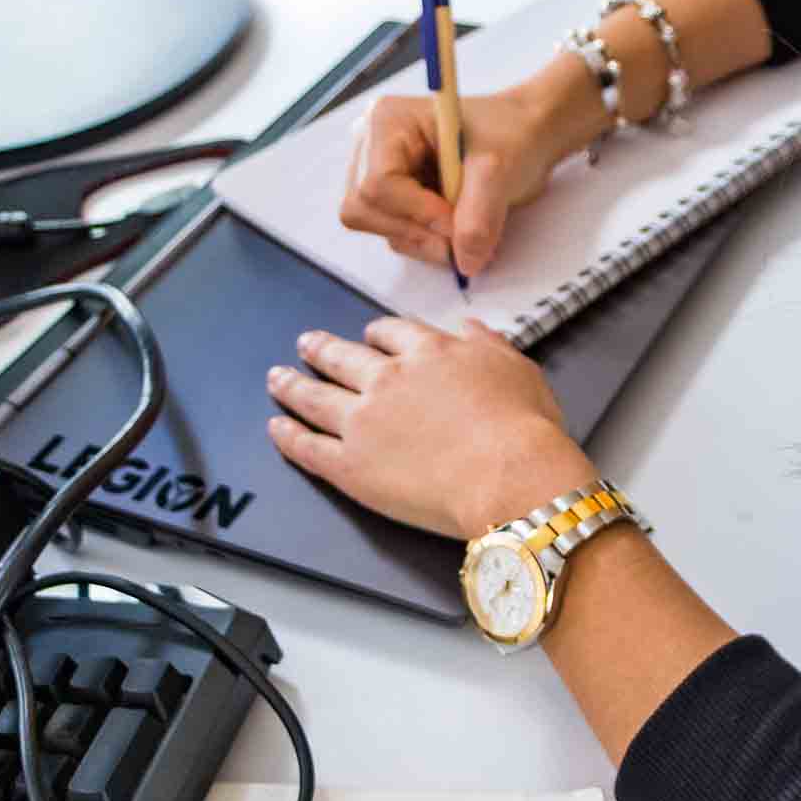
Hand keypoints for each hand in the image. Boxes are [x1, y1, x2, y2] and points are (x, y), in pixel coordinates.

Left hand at [264, 318, 596, 541]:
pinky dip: (288, 436)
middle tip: (307, 344)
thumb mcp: (518, 369)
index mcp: (428, 353)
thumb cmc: (523, 427)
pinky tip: (277, 428)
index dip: (376, 333)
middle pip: (343, 357)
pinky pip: (307, 446)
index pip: (390, 333)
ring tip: (278, 378)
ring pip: (314, 396)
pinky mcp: (350, 465)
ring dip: (292, 385)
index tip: (369, 335)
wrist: (510, 474)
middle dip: (322, 349)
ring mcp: (363, 422)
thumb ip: (488, 345)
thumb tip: (473, 326)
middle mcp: (388, 379)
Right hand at [339, 79, 571, 277]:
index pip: (378, 183)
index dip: (417, 212)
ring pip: (383, 229)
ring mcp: (382, 176)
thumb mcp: (498, 167)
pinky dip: (431, 243)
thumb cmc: (510, 133)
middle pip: (366, 210)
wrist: (527, 138)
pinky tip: (461, 230)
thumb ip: (479, 213)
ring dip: (428, 242)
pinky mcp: (397, 202)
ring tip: (471, 231)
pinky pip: (400, 237)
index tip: (456, 223)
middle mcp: (374, 147)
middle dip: (418, 231)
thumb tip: (464, 260)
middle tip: (463, 238)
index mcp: (390, 121)